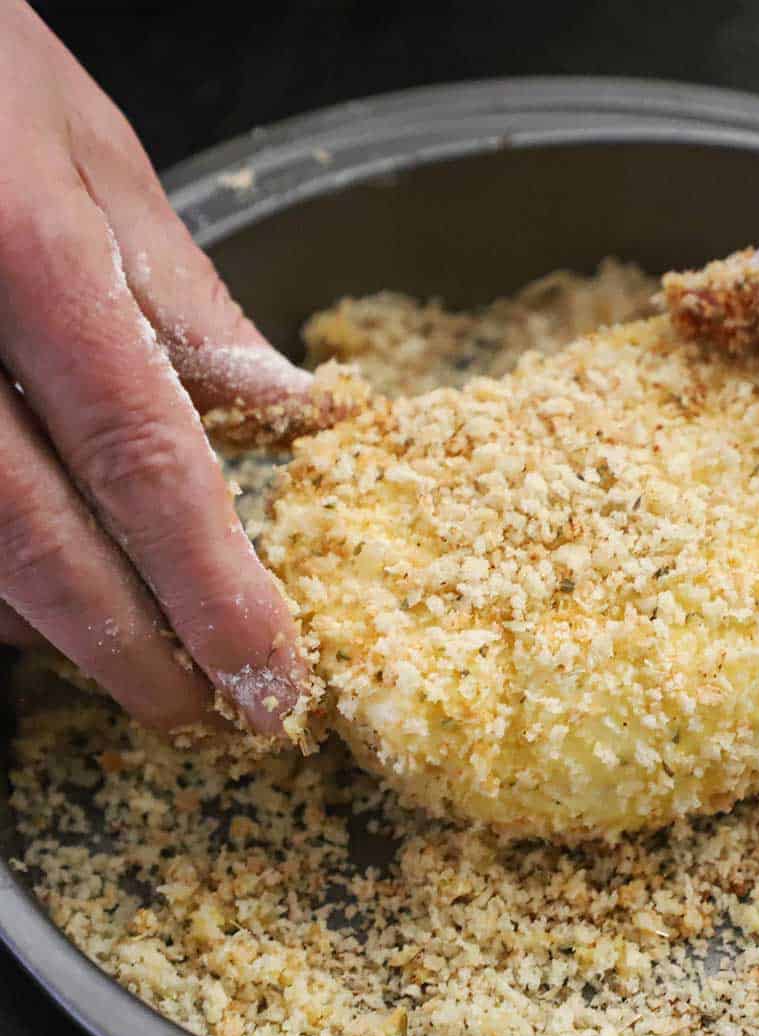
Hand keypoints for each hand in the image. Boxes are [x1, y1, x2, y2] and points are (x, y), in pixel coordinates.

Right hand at [0, 3, 316, 733]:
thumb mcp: (89, 150)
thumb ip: (180, 295)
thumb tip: (283, 408)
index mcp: (26, 254)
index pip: (142, 458)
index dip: (209, 587)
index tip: (268, 674)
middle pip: (38, 542)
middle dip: (133, 652)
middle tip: (212, 713)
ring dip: (62, 632)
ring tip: (147, 668)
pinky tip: (46, 605)